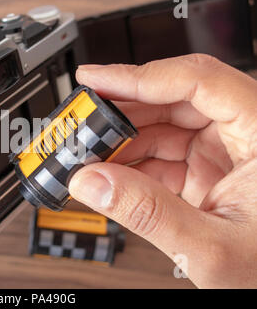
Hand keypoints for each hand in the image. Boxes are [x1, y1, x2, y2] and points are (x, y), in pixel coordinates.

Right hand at [69, 54, 256, 287]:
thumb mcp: (212, 248)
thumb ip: (148, 213)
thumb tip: (92, 182)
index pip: (197, 82)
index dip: (138, 76)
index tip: (96, 79)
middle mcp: (246, 133)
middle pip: (174, 100)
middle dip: (122, 112)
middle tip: (83, 121)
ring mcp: (226, 150)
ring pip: (164, 126)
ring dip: (124, 139)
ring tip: (91, 152)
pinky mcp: (210, 168)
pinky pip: (164, 153)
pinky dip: (134, 162)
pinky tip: (111, 172)